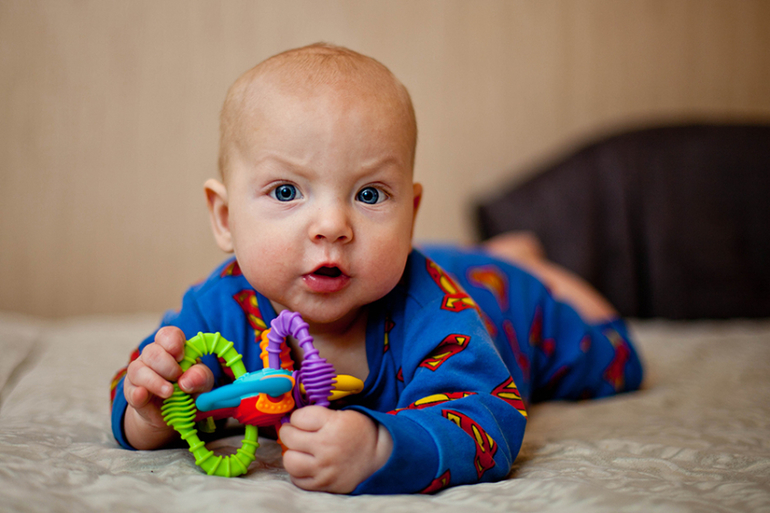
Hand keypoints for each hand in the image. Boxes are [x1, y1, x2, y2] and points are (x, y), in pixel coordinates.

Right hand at [123, 326, 213, 449]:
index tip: (181, 356)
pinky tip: (143, 395)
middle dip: (167, 365)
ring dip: (155, 381)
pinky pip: (131, 390)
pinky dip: (137, 392)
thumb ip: (201, 377)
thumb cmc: (190, 390)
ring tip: (169, 392)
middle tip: (178, 377)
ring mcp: (140, 374)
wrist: (175, 414)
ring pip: (138, 369)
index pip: (167, 334)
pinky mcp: (132, 392)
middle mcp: (152, 357)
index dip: (173, 342)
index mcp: (172, 349)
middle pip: (152, 351)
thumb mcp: (203, 383)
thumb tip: (187, 380)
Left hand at [279, 407, 392, 492]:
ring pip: (290, 461)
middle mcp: (327, 447)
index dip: (297, 417)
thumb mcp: (345, 414)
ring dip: (292, 454)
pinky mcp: (324, 484)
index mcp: (333, 424)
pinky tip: (307, 464)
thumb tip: (294, 418)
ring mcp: (324, 468)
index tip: (302, 420)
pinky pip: (298, 480)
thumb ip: (320, 415)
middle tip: (295, 432)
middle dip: (289, 432)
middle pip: (289, 437)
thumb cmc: (360, 433)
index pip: (299, 417)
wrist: (379, 458)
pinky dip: (298, 472)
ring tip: (299, 450)